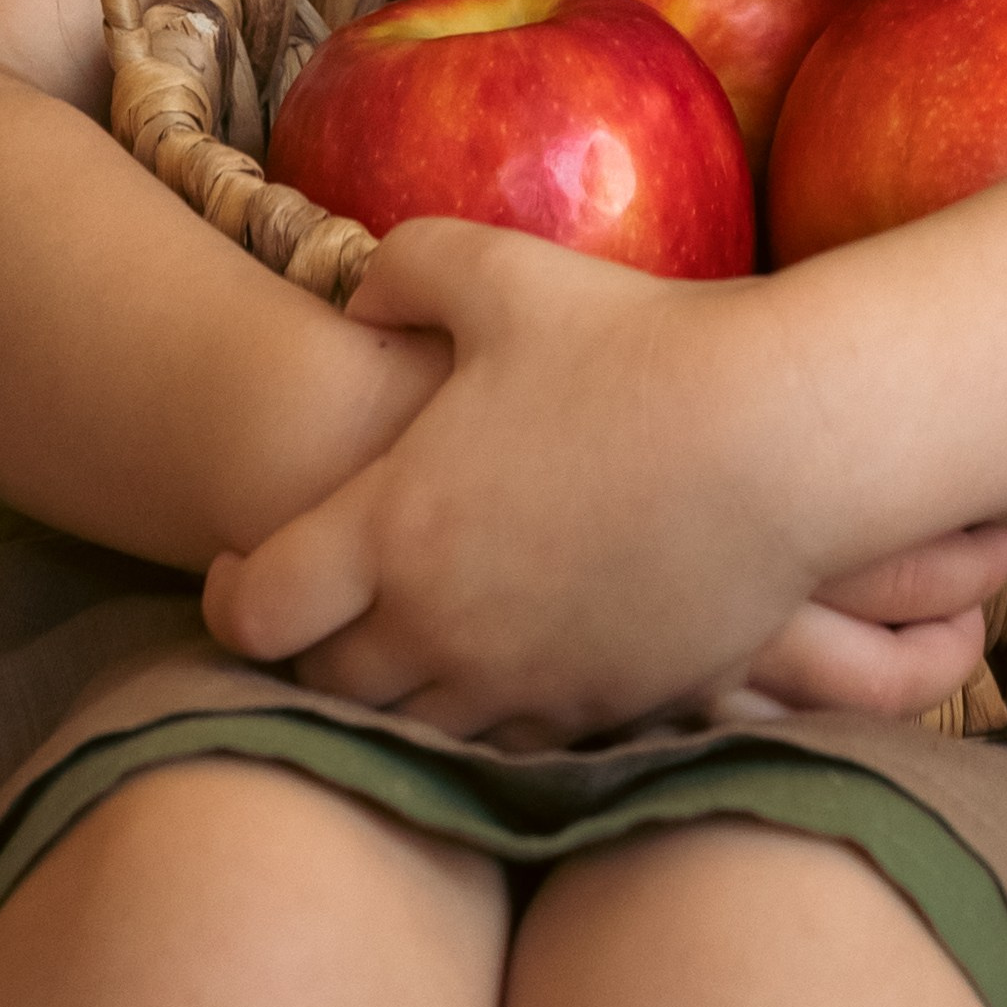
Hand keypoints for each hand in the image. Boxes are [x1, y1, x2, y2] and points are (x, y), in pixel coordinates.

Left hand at [203, 217, 1006, 738]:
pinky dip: (492, 705)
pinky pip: (516, 736)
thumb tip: (358, 299)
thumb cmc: (633, 346)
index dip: (228, 594)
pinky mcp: (604, 706)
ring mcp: (524, 678)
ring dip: (398, 687)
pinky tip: (508, 650)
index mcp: (392, 529)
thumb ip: (405, 270)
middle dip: (310, 647)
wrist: (779, 439)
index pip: (256, 609)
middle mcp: (442, 627)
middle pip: (327, 683)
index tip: (235, 567)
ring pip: (417, 727)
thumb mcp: (500, 273)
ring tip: (410, 630)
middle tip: (324, 602)